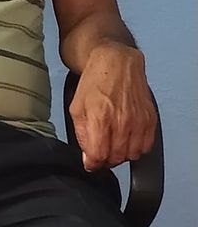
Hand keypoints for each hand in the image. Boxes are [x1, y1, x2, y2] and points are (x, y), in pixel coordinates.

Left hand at [68, 44, 154, 170]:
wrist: (115, 63)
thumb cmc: (93, 84)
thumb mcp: (76, 108)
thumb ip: (82, 135)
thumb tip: (88, 156)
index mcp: (100, 119)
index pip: (98, 156)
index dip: (92, 163)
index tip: (90, 163)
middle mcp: (122, 122)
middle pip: (116, 158)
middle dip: (106, 160)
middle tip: (100, 155)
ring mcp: (139, 121)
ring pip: (132, 154)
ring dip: (121, 156)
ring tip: (112, 147)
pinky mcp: (150, 119)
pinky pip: (146, 146)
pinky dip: (136, 149)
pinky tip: (126, 141)